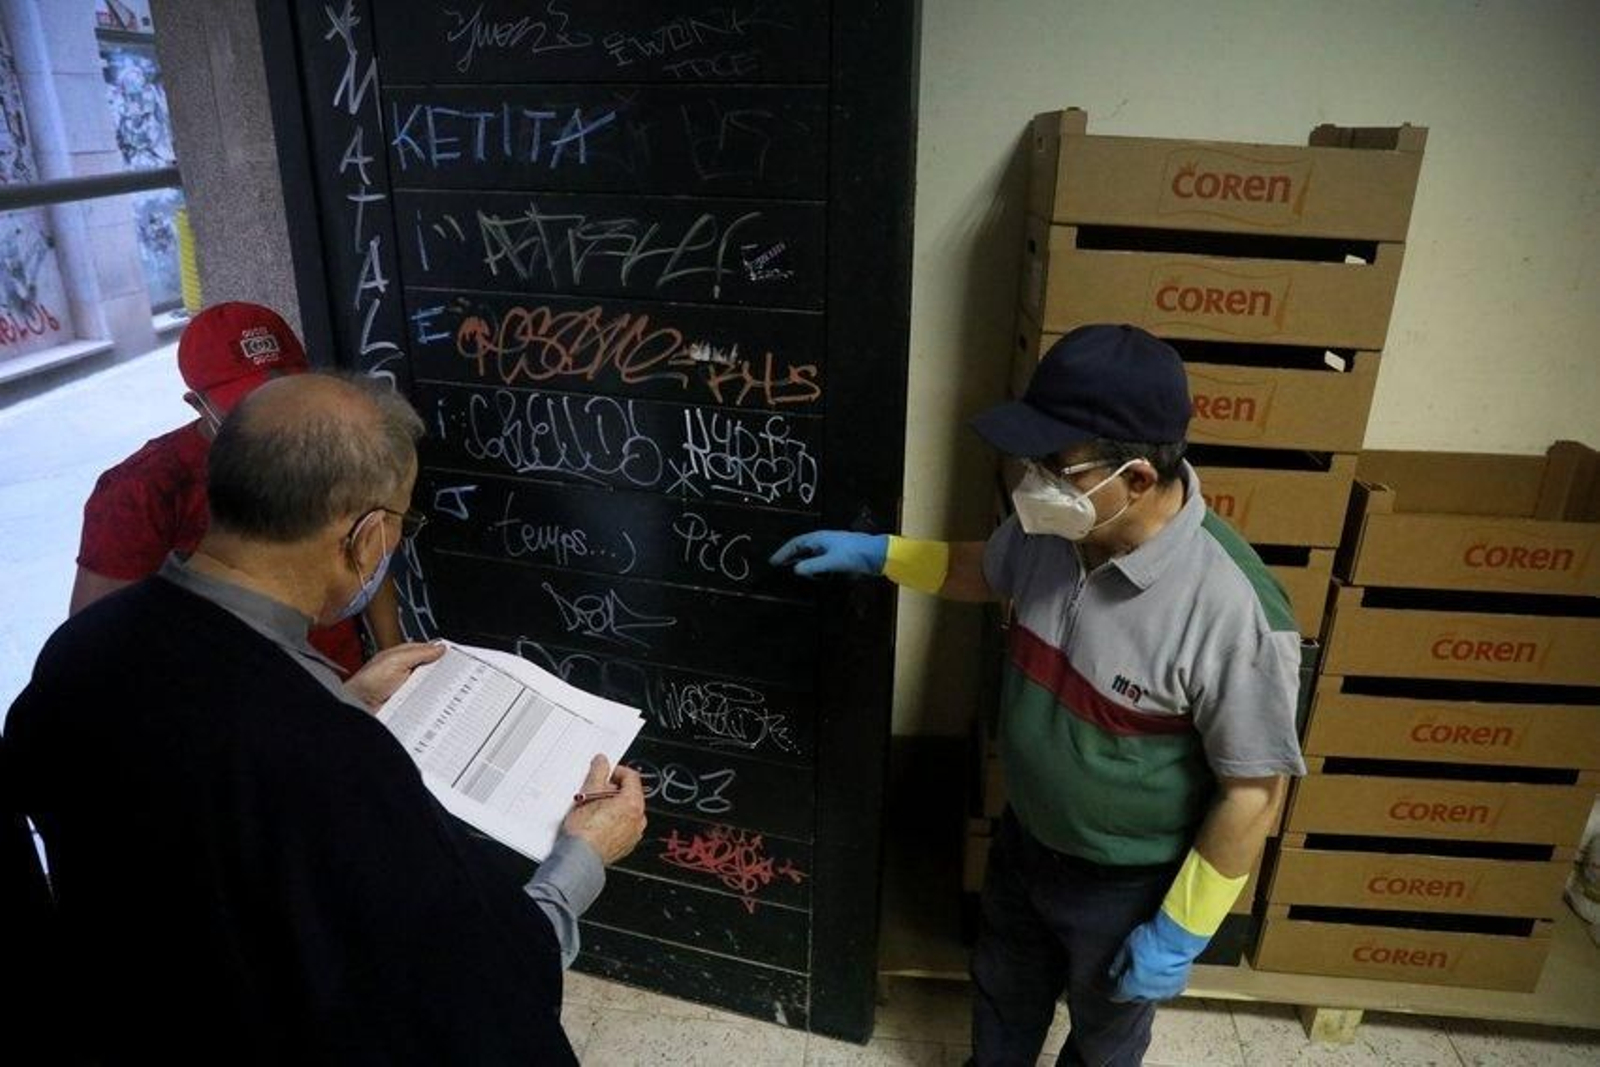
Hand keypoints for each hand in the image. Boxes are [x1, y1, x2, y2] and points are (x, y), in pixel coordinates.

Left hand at [343, 641, 446, 711]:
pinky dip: (432, 700)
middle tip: (454, 672)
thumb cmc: (368, 682)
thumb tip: (439, 647)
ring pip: (430, 684)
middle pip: (431, 668)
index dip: (440, 653)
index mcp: (402, 656)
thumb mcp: (396, 660)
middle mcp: (405, 671)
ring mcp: (408, 687)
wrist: (360, 706)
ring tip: (447, 686)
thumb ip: (418, 652)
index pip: (427, 650)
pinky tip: (436, 700)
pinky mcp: (409, 702)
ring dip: (437, 686)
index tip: (455, 656)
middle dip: (441, 670)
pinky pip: (426, 700)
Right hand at [561, 756, 646, 864]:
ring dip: (615, 805)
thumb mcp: (588, 793)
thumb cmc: (584, 830)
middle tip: (596, 791)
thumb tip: (602, 762)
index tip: (606, 773)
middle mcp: (638, 818)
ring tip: (595, 808)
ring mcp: (634, 833)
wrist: (579, 857)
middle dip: (614, 790)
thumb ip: (598, 772)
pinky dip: (615, 821)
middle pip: (630, 794)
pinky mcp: (627, 845)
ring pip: (627, 811)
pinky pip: (624, 826)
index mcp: (632, 803)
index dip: (617, 771)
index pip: (631, 777)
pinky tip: (599, 822)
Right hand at [768, 531, 886, 577]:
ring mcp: (832, 549)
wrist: (878, 554)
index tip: (772, 562)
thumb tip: (796, 570)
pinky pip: (820, 562)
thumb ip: (813, 565)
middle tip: (778, 569)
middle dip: (790, 558)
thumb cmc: (855, 553)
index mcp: (820, 538)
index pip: (796, 544)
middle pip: (802, 549)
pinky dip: (813, 568)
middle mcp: (824, 542)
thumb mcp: (832, 561)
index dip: (783, 552)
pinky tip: (812, 577)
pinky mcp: (839, 558)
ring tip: (792, 574)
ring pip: (811, 556)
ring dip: (801, 564)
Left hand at [1107, 911, 1209, 1001]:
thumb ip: (1119, 963)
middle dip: (1131, 991)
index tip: (1112, 991)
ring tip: (1144, 976)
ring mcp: (1166, 991)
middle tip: (1127, 981)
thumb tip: (1112, 974)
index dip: (1115, 993)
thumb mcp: (1127, 947)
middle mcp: (1150, 993)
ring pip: (1152, 995)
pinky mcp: (1179, 986)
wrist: (1178, 938)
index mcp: (1135, 985)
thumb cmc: (1151, 940)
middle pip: (1137, 997)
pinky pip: (1166, 990)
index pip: (1121, 995)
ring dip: (1147, 988)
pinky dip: (1161, 985)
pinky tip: (1159, 976)